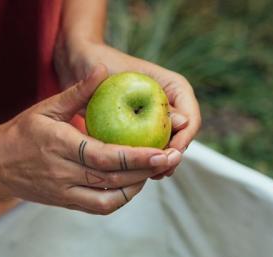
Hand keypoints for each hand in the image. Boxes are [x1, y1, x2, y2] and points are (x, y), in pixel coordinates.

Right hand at [0, 65, 181, 214]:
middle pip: (112, 179)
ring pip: (109, 198)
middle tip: (171, 159)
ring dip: (136, 187)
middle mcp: (63, 173)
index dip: (136, 157)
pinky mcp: (66, 204)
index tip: (161, 151)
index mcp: (59, 146)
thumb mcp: (45, 107)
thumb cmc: (21, 131)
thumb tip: (104, 71)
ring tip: (153, 170)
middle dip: (145, 171)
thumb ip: (78, 92)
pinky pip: (99, 207)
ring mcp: (64, 192)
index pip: (104, 157)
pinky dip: (121, 198)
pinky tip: (133, 183)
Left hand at [55, 42, 200, 177]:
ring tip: (149, 176)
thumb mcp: (120, 79)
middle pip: (182, 138)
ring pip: (167, 148)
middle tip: (160, 173)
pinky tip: (134, 175)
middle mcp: (169, 104)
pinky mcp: (140, 129)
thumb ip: (149, 97)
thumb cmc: (98, 64)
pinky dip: (143, 163)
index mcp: (174, 87)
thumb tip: (182, 122)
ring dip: (159, 164)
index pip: (192, 117)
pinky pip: (148, 150)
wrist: (80, 65)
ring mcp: (156, 118)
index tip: (170, 155)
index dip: (185, 139)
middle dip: (172, 157)